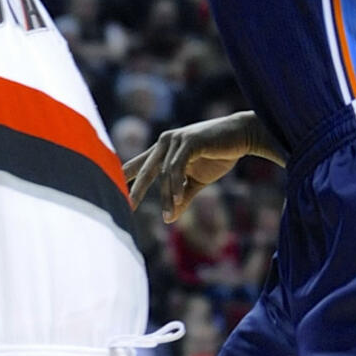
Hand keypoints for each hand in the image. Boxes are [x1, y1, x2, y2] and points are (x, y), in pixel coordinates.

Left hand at [125, 113, 253, 220]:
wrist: (241, 136)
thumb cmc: (219, 155)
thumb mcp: (198, 181)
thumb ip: (183, 196)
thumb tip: (170, 219)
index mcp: (163, 150)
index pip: (140, 165)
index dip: (126, 179)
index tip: (113, 195)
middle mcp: (165, 142)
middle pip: (146, 169)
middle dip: (136, 189)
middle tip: (126, 207)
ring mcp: (175, 139)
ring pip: (165, 172)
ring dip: (167, 195)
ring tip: (168, 214)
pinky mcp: (189, 140)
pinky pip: (178, 166)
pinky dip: (177, 183)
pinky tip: (178, 199)